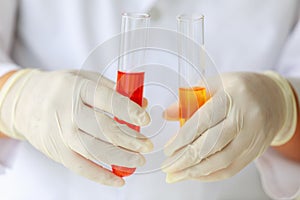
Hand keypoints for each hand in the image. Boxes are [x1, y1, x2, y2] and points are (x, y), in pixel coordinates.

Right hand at [0, 69, 152, 185]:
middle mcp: (68, 110)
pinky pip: (81, 167)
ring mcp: (61, 133)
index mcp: (78, 88)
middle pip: (104, 128)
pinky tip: (118, 179)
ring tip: (139, 159)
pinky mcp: (57, 151)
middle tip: (147, 145)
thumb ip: (114, 90)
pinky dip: (101, 176)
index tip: (145, 120)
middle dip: (130, 140)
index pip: (108, 100)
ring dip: (120, 157)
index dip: (129, 111)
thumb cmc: (61, 88)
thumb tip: (143, 104)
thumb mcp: (85, 78)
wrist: (25, 101)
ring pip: (95, 150)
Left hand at [162, 71, 295, 182]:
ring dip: (195, 172)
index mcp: (232, 96)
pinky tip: (194, 175)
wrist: (274, 99)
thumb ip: (190, 99)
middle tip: (167, 167)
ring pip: (222, 161)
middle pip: (211, 144)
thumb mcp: (215, 84)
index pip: (203, 121)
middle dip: (185, 159)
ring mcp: (253, 137)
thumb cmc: (239, 89)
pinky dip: (210, 175)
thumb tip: (167, 114)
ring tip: (176, 175)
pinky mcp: (256, 151)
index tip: (167, 150)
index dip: (182, 138)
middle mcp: (246, 117)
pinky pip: (232, 169)